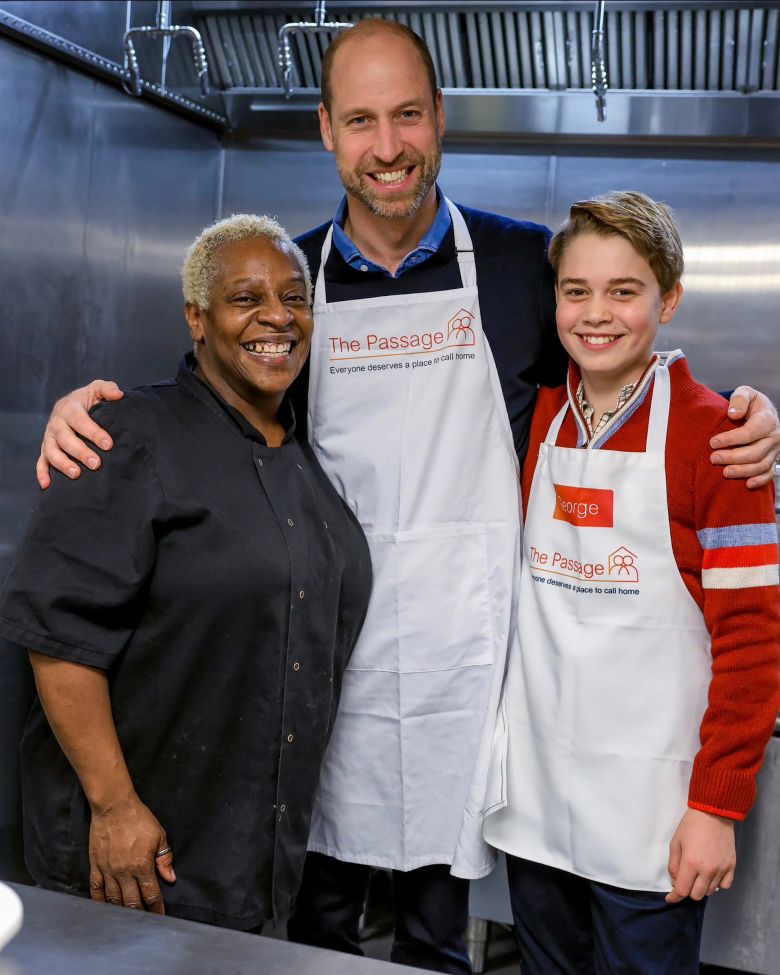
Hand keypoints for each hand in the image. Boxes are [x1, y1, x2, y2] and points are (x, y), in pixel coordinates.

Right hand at [37, 380, 123, 488]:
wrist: (72, 404)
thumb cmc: (89, 399)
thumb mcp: (98, 389)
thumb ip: (108, 389)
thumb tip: (118, 394)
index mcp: (69, 408)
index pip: (80, 421)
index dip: (93, 432)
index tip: (108, 444)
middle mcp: (56, 423)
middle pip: (65, 439)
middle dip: (80, 452)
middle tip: (96, 464)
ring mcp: (50, 437)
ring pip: (51, 451)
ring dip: (62, 464)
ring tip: (77, 474)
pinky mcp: (46, 448)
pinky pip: (41, 461)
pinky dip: (41, 473)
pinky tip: (47, 485)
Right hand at [88, 795, 174, 912]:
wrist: (114, 806)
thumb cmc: (139, 819)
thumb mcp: (159, 836)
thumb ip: (165, 859)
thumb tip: (170, 877)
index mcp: (142, 865)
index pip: (151, 894)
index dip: (156, 908)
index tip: (160, 917)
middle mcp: (124, 872)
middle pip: (131, 902)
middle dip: (140, 914)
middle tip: (144, 922)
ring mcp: (108, 870)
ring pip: (113, 899)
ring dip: (121, 911)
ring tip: (126, 919)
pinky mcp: (96, 865)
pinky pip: (96, 889)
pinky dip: (100, 901)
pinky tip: (104, 908)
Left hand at [666, 808, 735, 902]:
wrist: (713, 814)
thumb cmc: (691, 826)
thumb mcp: (675, 843)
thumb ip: (674, 865)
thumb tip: (676, 882)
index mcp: (691, 863)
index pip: (682, 890)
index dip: (674, 897)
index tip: (670, 899)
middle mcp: (708, 870)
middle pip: (696, 894)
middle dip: (687, 890)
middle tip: (684, 879)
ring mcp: (721, 869)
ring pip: (710, 891)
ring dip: (701, 887)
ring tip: (697, 874)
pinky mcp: (732, 866)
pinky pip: (725, 886)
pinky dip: (716, 884)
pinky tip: (711, 875)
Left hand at [710, 387, 779, 488]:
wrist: (762, 412)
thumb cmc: (749, 403)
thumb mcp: (745, 392)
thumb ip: (739, 398)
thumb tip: (733, 414)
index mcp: (768, 419)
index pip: (750, 432)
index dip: (731, 439)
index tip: (712, 442)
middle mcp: (774, 436)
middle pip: (755, 452)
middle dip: (733, 457)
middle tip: (713, 458)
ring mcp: (775, 450)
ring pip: (761, 465)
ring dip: (742, 471)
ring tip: (724, 472)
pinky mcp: (773, 459)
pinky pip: (769, 473)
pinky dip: (760, 480)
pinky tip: (747, 485)